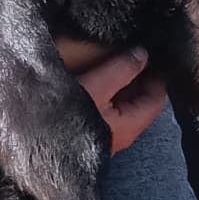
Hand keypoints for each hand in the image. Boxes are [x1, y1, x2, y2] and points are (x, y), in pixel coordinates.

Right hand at [56, 35, 169, 154]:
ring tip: (116, 62)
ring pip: (126, 106)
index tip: (152, 55)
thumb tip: (142, 54)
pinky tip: (101, 80)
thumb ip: (122, 69)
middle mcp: (124, 133)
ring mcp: (109, 135)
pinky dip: (111, 94)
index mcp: (131, 125)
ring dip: (124, 85)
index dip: (157, 75)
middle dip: (141, 78)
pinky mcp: (95, 133)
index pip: (157, 98)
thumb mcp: (96, 86)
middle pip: (143, 102)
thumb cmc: (67, 119)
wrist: (40, 146)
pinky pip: (111, 110)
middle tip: (134, 53)